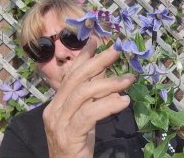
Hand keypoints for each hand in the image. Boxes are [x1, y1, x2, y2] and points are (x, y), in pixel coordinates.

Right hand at [42, 36, 135, 157]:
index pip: (70, 74)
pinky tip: (123, 101)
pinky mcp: (69, 135)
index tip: (97, 41)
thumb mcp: (83, 115)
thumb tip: (106, 75)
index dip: (84, 56)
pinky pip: (89, 114)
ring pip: (84, 93)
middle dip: (98, 62)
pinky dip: (108, 105)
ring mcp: (59, 122)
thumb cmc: (76, 142)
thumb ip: (91, 96)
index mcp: (57, 102)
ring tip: (129, 79)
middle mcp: (55, 108)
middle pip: (77, 78)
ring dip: (109, 83)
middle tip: (117, 51)